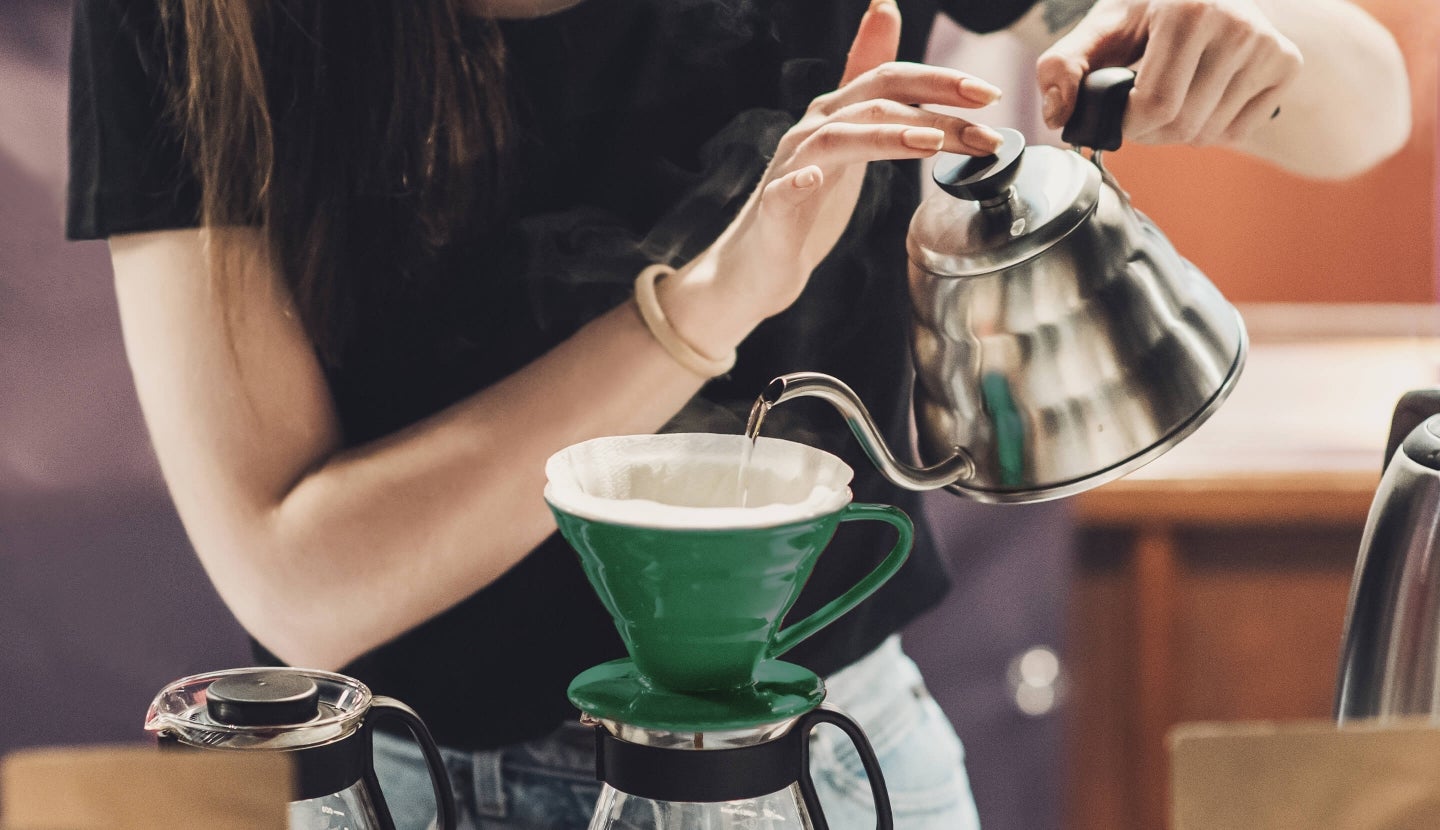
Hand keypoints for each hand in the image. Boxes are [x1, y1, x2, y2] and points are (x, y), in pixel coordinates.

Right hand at [675, 0, 1002, 331]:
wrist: (760, 261)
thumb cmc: (809, 199)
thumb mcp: (849, 133)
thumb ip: (868, 78)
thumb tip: (885, 6)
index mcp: (835, 113)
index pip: (889, 79)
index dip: (939, 80)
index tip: (987, 93)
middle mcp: (812, 131)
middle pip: (874, 103)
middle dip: (934, 108)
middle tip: (985, 125)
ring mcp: (790, 168)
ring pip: (839, 140)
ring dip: (888, 138)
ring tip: (932, 145)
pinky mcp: (773, 212)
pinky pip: (783, 191)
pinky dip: (799, 181)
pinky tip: (815, 179)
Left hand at [1036, 0, 1302, 146]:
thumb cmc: (1143, 16)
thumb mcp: (1097, 31)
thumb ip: (1061, 69)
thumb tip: (1058, 115)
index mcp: (1188, 10)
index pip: (1155, 105)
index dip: (1127, 123)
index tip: (1119, 109)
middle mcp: (1237, 24)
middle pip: (1183, 124)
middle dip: (1150, 132)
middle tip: (1139, 111)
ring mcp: (1268, 44)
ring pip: (1209, 133)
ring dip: (1178, 132)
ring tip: (1169, 99)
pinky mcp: (1287, 64)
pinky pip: (1239, 131)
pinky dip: (1211, 129)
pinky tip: (1200, 98)